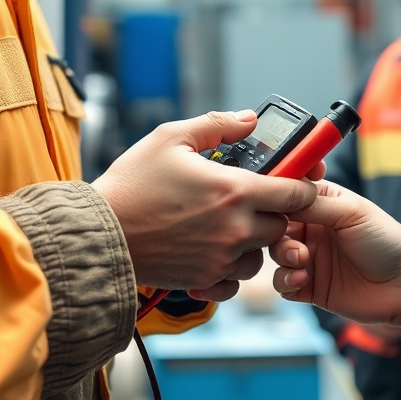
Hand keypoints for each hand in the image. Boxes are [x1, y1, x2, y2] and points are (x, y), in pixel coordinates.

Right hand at [94, 110, 317, 298]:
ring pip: (261, 253)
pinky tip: (217, 250)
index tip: (296, 178)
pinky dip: (233, 268)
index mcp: (234, 191)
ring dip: (254, 240)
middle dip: (274, 211)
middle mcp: (235, 229)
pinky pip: (237, 280)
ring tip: (229, 223)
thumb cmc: (131, 184)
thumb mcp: (171, 138)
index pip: (296, 192)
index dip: (302, 184)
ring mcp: (221, 258)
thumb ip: (217, 124)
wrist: (98, 233)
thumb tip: (249, 120)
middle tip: (253, 198)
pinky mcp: (204, 279)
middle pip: (282, 224)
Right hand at [269, 180, 400, 328]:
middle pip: (274, 226)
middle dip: (276, 234)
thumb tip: (280, 197)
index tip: (268, 205)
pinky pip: (282, 283)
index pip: (285, 195)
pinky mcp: (310, 287)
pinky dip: (286, 281)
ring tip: (302, 262)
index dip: (274, 200)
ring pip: (275, 255)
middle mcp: (311, 228)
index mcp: (319, 203)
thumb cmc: (385, 239)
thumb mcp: (350, 212)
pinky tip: (302, 280)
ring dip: (282, 257)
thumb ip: (313, 204)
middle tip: (296, 244)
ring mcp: (309, 258)